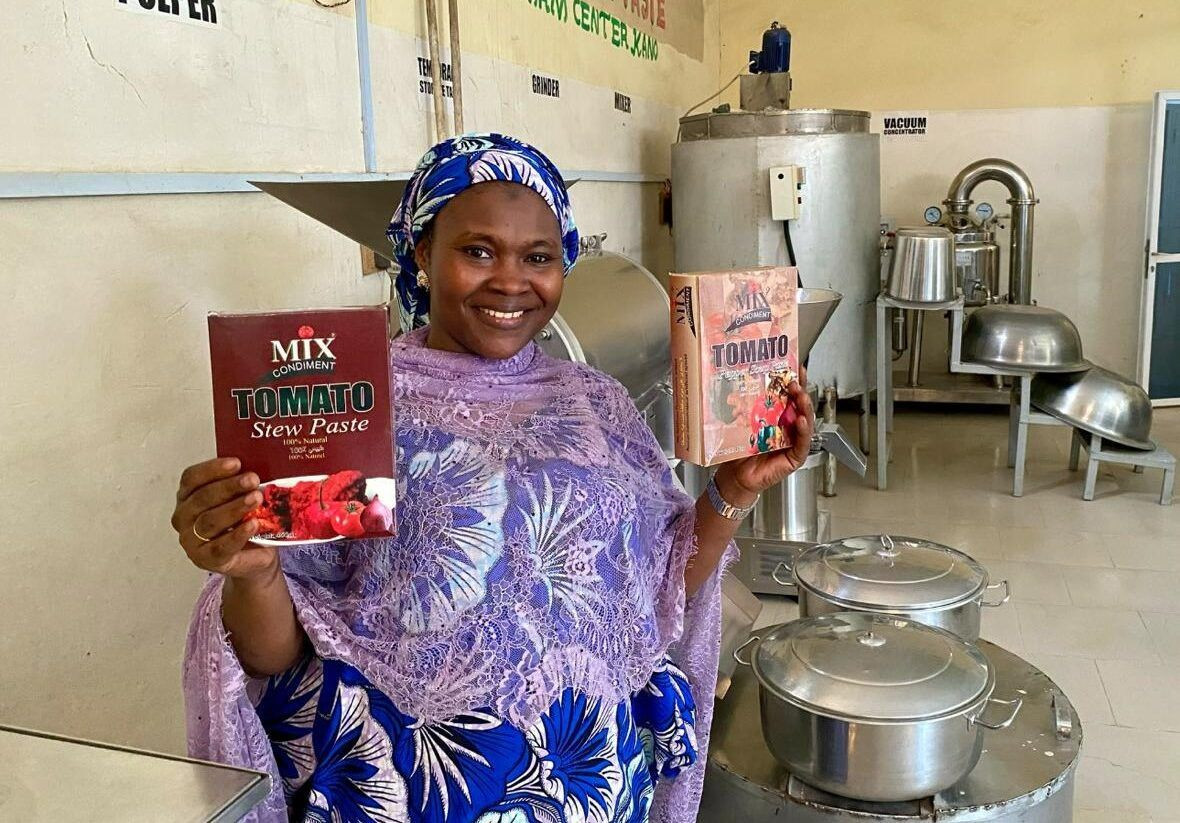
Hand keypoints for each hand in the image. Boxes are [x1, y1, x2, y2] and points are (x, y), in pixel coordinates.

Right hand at [171, 458, 277, 582]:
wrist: (254, 555)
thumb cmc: (243, 520)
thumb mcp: (241, 497)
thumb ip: (241, 484)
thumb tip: (258, 465)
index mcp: (187, 496)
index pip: (192, 478)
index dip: (212, 469)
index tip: (236, 463)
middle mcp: (183, 517)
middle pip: (202, 498)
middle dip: (229, 487)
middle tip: (252, 479)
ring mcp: (191, 540)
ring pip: (209, 521)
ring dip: (234, 508)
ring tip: (256, 498)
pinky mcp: (205, 559)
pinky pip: (220, 546)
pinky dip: (237, 535)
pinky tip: (252, 524)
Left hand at [715, 377, 814, 501]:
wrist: (737, 474)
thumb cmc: (741, 450)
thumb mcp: (743, 423)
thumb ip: (746, 406)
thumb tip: (739, 383)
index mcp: (779, 417)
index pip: (790, 397)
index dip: (796, 381)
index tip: (796, 367)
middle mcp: (789, 428)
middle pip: (801, 407)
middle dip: (801, 392)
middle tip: (795, 382)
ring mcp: (794, 442)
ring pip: (805, 422)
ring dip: (805, 408)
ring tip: (801, 397)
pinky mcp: (795, 457)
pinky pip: (803, 443)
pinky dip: (804, 431)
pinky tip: (801, 420)